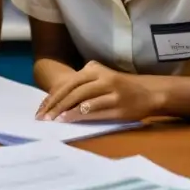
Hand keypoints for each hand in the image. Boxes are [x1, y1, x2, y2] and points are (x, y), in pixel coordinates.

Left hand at [35, 61, 158, 122]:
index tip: (41, 108)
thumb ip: (81, 83)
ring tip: (53, 120)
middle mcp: (102, 78)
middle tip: (42, 117)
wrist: (148, 92)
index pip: (68, 83)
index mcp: (94, 69)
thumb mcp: (100, 76)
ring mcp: (111, 93)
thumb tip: (55, 98)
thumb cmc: (118, 85)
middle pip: (73, 91)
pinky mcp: (118, 107)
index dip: (54, 96)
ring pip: (83, 101)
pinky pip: (96, 111)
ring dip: (66, 111)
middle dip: (56, 105)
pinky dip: (81, 116)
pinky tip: (70, 120)